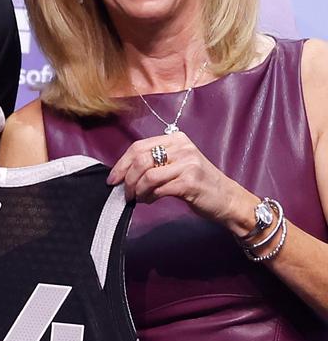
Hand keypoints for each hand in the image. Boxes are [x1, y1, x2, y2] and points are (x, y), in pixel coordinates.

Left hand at [106, 132, 249, 224]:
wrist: (227, 199)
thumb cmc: (199, 185)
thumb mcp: (178, 166)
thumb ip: (155, 164)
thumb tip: (124, 173)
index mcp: (176, 140)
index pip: (138, 147)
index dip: (121, 164)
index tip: (113, 179)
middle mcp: (182, 147)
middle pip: (140, 159)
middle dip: (128, 179)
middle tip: (126, 193)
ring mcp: (187, 163)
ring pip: (147, 175)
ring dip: (138, 191)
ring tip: (140, 198)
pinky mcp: (190, 181)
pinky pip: (158, 189)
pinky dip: (149, 197)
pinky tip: (151, 201)